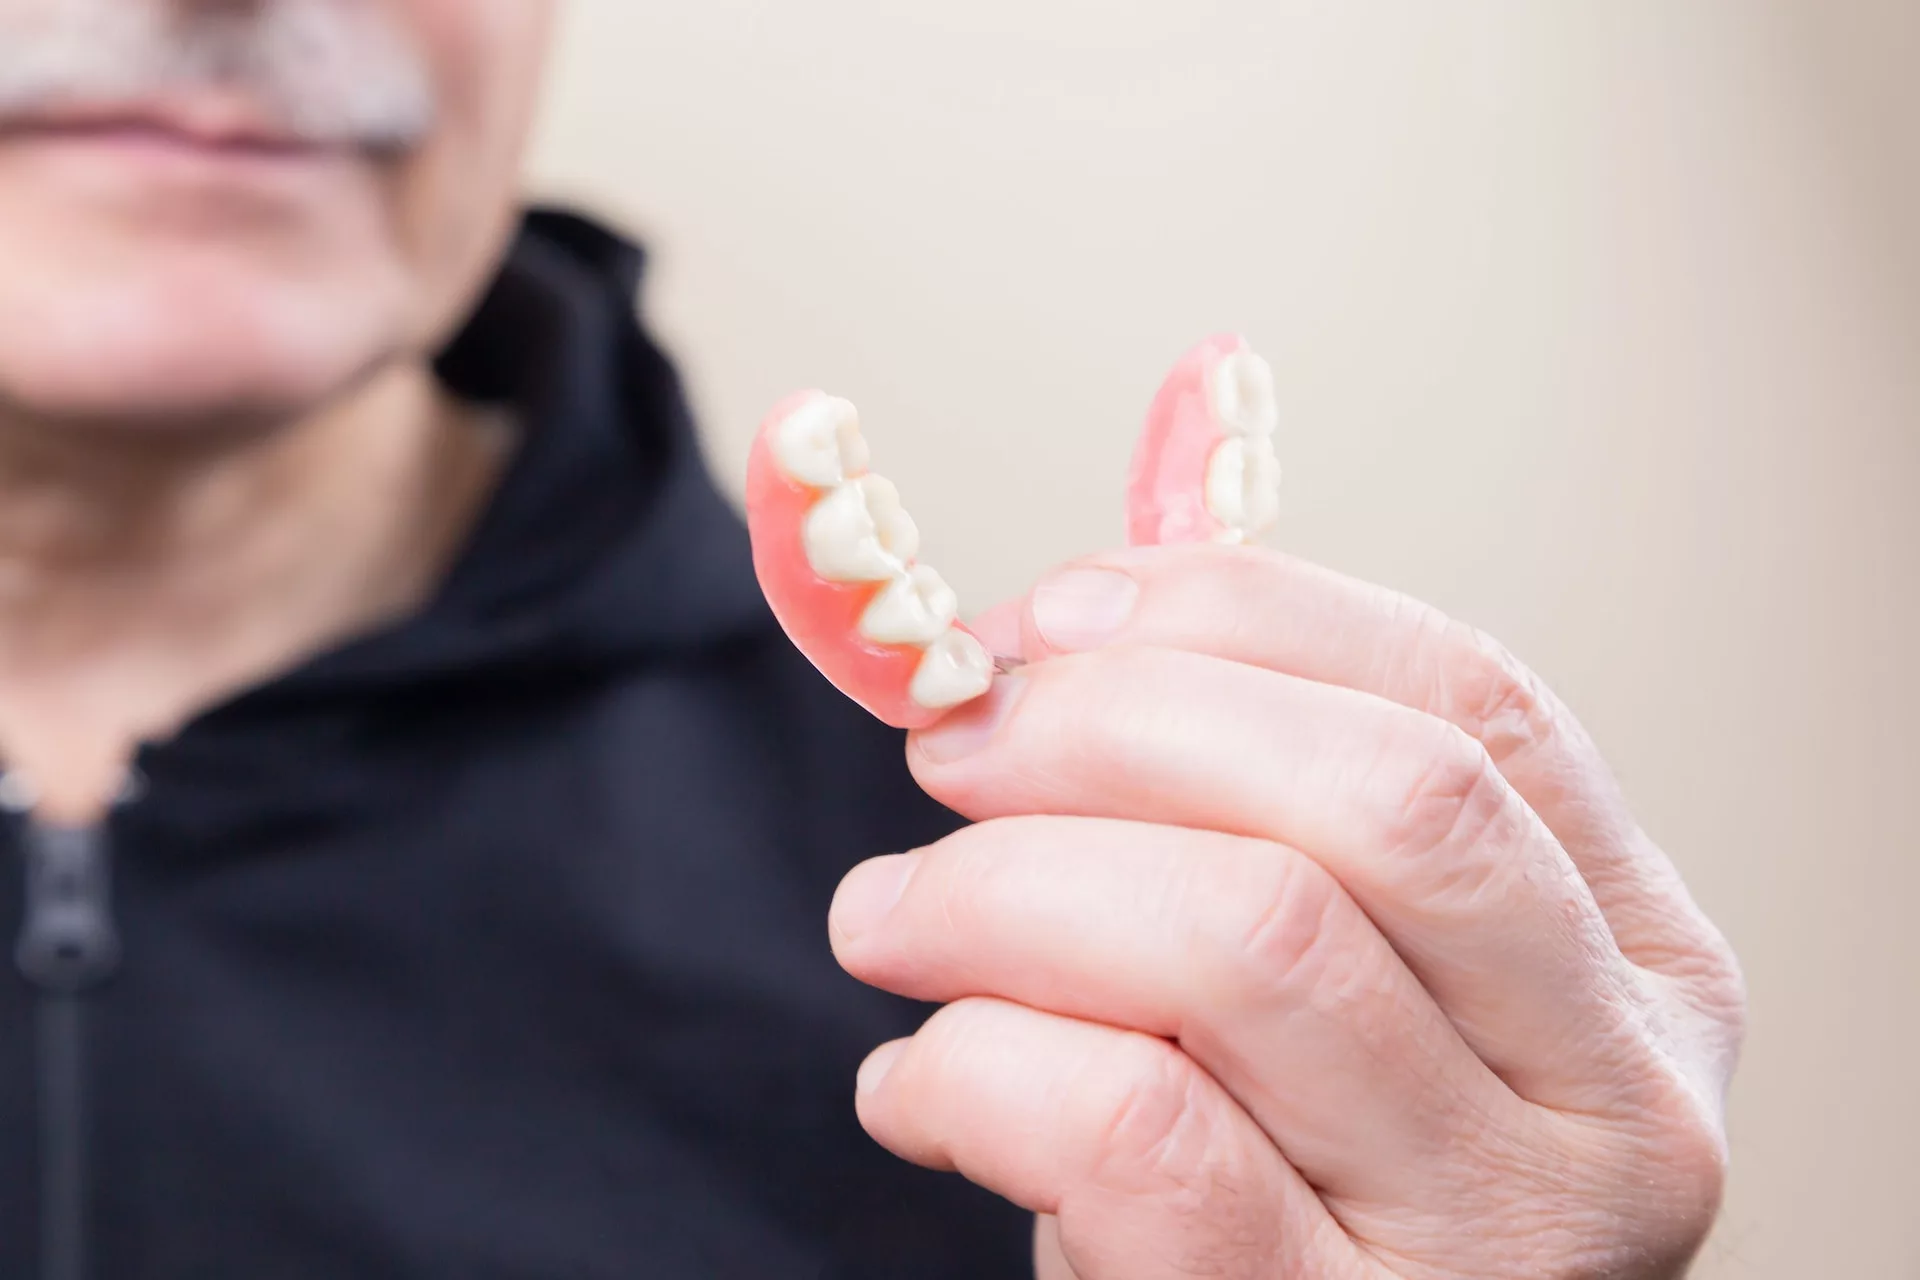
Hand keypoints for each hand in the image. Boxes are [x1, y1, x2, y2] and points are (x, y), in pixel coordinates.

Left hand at [828, 544, 1745, 1279]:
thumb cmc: (1273, 1173)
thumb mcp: (1325, 986)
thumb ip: (1252, 810)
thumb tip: (1059, 628)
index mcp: (1634, 958)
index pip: (1471, 700)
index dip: (1235, 619)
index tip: (1048, 622)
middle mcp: (1615, 1094)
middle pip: (1384, 797)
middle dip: (1115, 726)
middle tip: (950, 748)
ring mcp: (1497, 1237)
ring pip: (1249, 940)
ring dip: (1001, 890)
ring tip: (888, 920)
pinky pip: (1133, 1131)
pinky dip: (974, 1065)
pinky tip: (914, 1084)